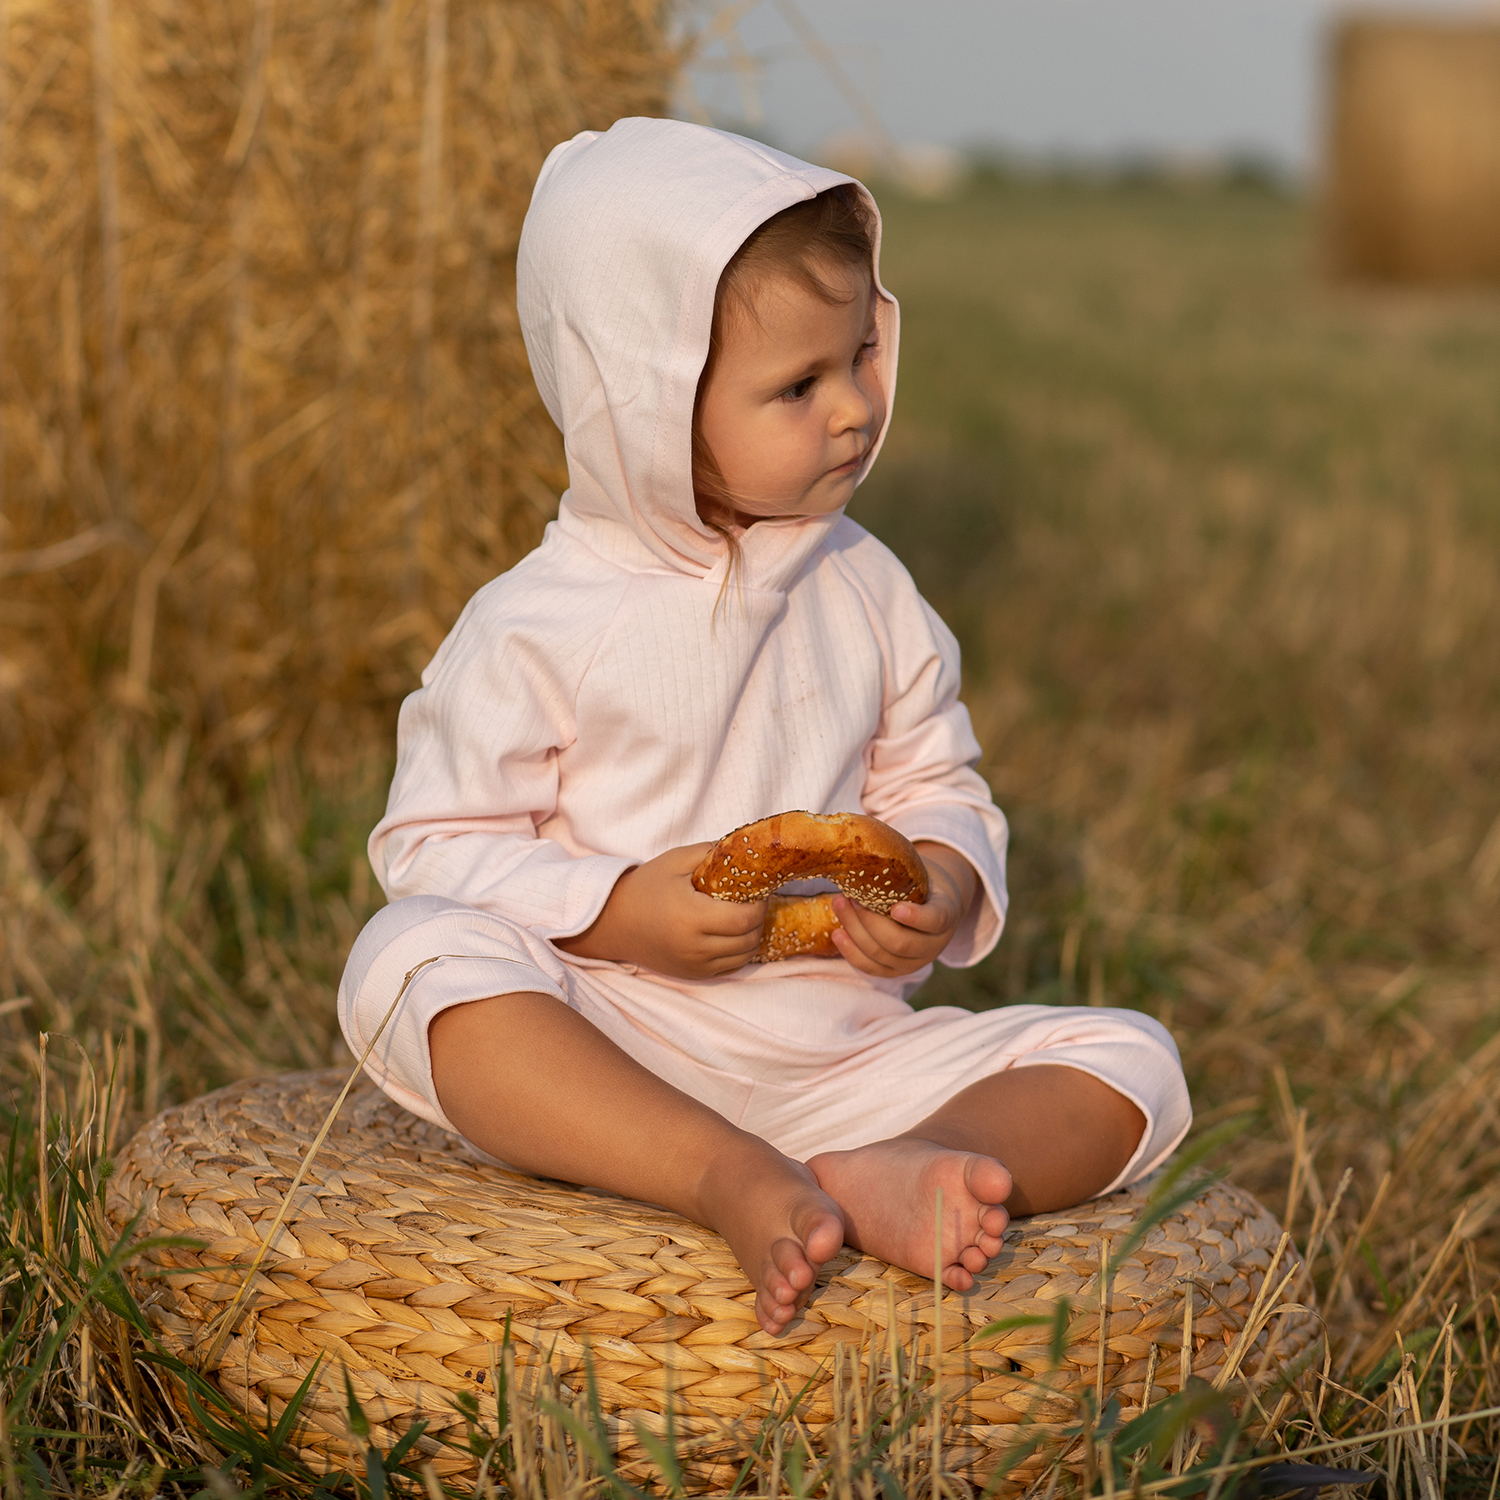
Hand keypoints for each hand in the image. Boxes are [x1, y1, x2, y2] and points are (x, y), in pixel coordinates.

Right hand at [555, 843, 765, 978]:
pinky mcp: (693, 975)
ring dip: (751, 936)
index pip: (745, 918)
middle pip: (749, 939)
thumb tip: (743, 848)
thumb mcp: (676, 860)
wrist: (614, 922)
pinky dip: (739, 951)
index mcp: (692, 917)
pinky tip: (732, 934)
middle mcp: (695, 947)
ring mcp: (694, 965)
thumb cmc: (645, 887)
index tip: (757, 890)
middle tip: (753, 901)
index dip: (759, 904)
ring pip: (744, 956)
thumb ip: (711, 852)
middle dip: (758, 918)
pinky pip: (731, 967)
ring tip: (743, 916)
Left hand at [829, 842, 977, 977]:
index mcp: (946, 914)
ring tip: (838, 904)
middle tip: (848, 897)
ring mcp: (916, 962)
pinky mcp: (897, 971)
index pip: (935, 920)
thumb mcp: (920, 867)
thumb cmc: (920, 879)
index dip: (916, 917)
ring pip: (881, 956)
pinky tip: (837, 932)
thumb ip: (901, 862)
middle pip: (898, 942)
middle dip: (868, 920)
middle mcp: (934, 944)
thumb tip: (860, 835)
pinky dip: (851, 952)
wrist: (932, 903)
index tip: (895, 908)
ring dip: (854, 931)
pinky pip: (872, 969)